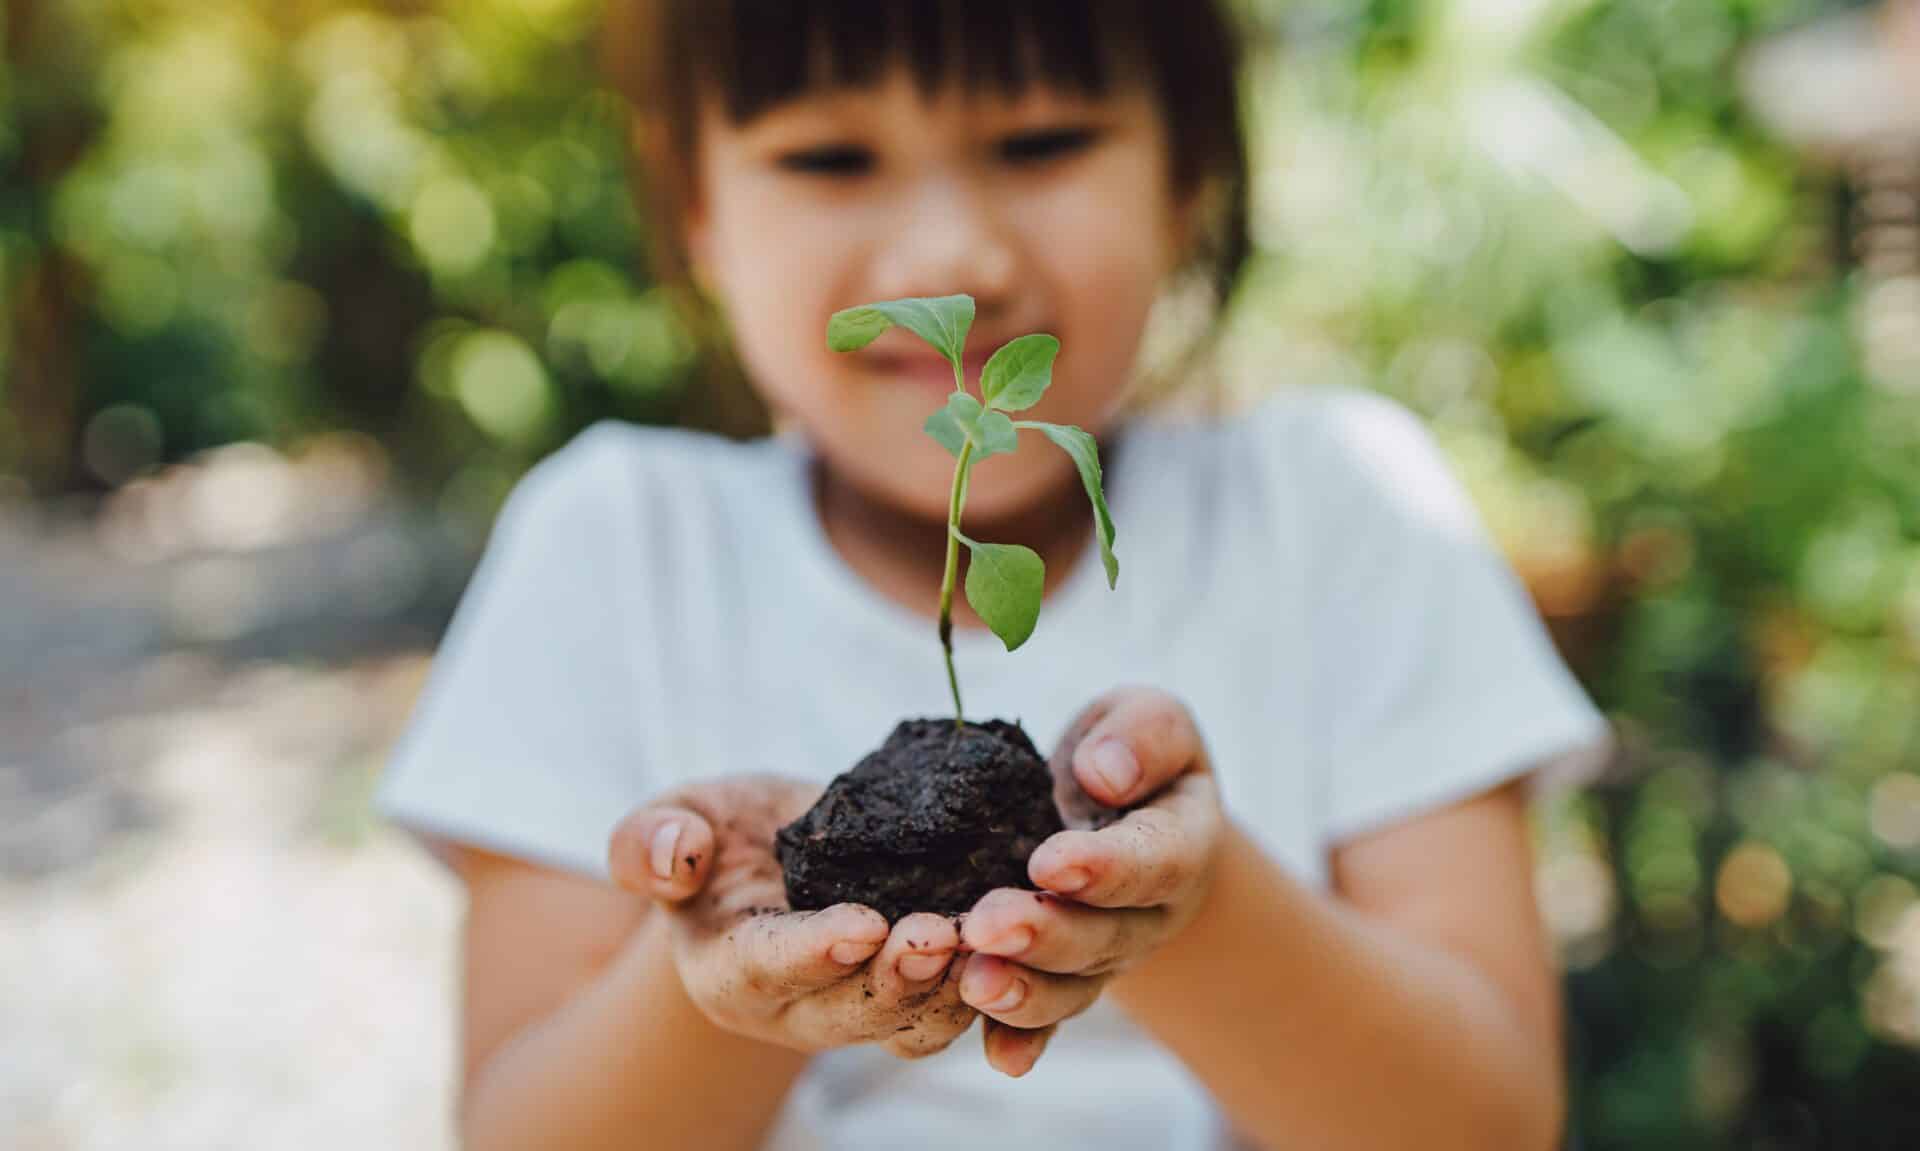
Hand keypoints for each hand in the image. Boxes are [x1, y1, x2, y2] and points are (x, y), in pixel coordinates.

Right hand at [608, 776, 975, 1059]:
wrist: (771, 855)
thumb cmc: (715, 837)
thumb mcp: (670, 820)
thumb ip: (650, 840)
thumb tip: (674, 856)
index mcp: (727, 971)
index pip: (768, 968)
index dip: (814, 951)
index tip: (863, 926)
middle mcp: (794, 1010)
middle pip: (848, 1012)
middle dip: (896, 979)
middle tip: (942, 934)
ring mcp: (856, 1012)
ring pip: (910, 1024)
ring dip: (954, 990)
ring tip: (993, 941)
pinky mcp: (910, 999)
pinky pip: (953, 1010)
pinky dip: (990, 985)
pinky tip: (1023, 940)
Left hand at [959, 687, 1224, 1075]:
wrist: (1123, 810)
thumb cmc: (1130, 756)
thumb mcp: (1152, 721)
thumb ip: (1142, 736)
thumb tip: (1104, 774)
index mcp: (1179, 842)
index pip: (1151, 860)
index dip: (1104, 867)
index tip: (1049, 862)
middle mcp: (1148, 914)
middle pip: (1103, 935)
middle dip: (1045, 934)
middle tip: (987, 925)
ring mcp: (1106, 955)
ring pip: (1071, 984)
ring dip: (1023, 991)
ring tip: (975, 982)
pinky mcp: (1064, 978)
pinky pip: (1047, 1018)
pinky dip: (1022, 1040)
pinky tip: (998, 1058)